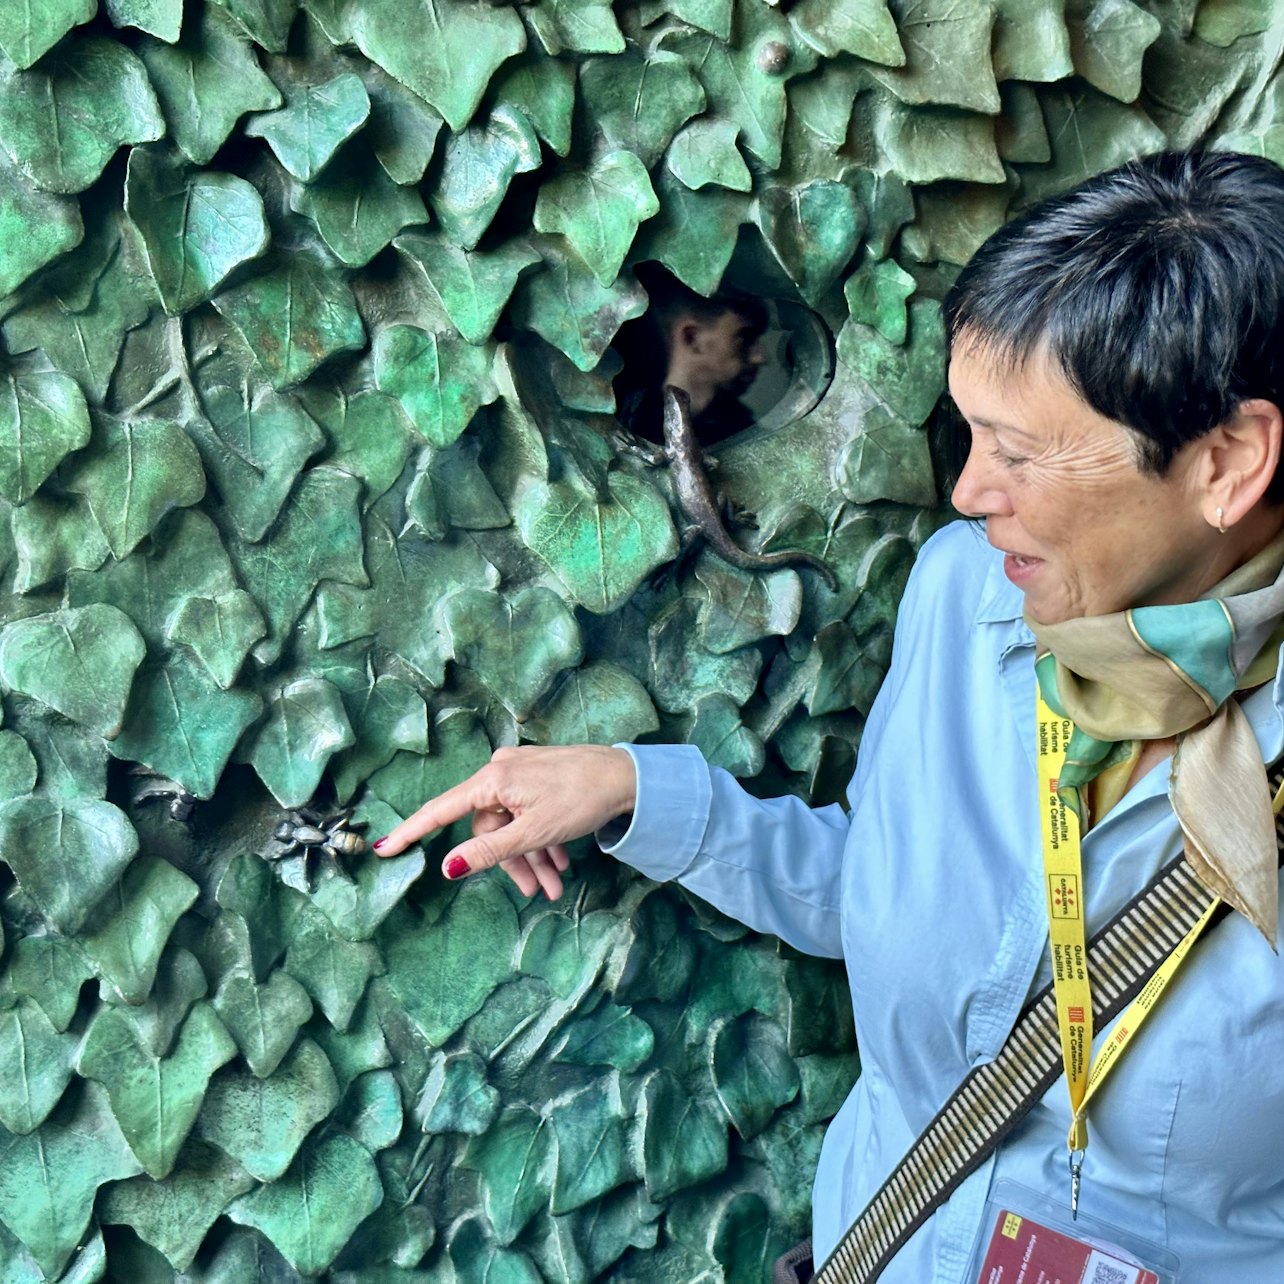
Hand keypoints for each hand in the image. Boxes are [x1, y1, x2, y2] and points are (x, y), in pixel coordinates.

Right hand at [372, 745, 636, 899]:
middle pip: (488, 827)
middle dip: (512, 863)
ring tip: (556, 886)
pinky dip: (541, 840)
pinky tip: (562, 863)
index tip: (383, 848)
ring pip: (512, 825)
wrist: (629, 777)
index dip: (411, 831)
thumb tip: (447, 867)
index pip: (442, 810)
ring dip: (532, 858)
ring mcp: (521, 772)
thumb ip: (489, 851)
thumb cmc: (582, 799)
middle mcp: (501, 770)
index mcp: (493, 779)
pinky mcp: (539, 777)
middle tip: (537, 893)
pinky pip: (527, 814)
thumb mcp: (534, 832)